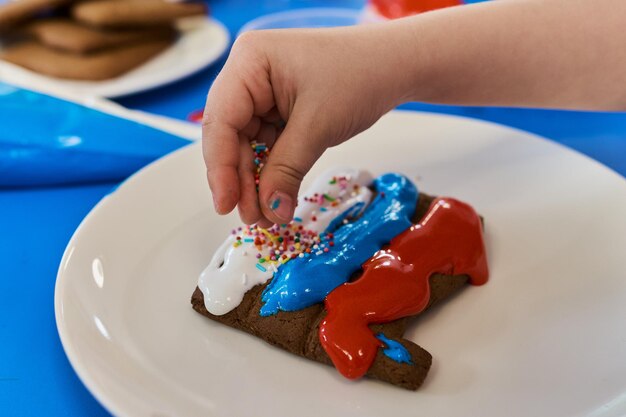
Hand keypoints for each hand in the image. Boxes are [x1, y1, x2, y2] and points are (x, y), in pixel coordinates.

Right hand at [202, 24, 414, 225]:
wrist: (395, 65)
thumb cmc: (361, 74)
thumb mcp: (318, 125)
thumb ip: (287, 169)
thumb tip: (270, 211)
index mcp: (249, 62)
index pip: (221, 120)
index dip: (220, 167)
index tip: (226, 203)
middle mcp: (249, 76)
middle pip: (231, 137)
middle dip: (242, 180)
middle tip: (253, 217)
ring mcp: (263, 94)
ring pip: (247, 147)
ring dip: (257, 182)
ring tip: (267, 216)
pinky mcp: (278, 110)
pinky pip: (267, 146)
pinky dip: (272, 173)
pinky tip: (276, 198)